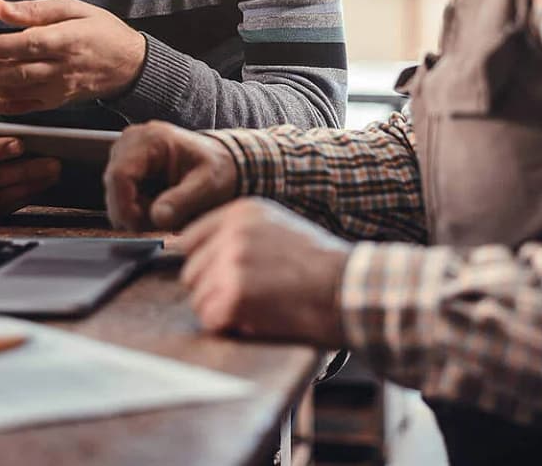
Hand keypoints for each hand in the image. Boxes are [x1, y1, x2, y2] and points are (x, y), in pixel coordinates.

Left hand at [0, 0, 147, 115]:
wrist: (130, 66)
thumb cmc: (102, 31)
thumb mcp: (75, 8)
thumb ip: (36, 10)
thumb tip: (0, 7)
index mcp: (66, 41)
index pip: (27, 46)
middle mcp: (60, 69)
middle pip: (14, 73)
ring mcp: (56, 89)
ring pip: (14, 94)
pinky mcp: (53, 102)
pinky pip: (20, 107)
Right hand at [104, 121, 238, 230]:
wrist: (220, 161)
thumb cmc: (216, 169)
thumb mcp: (207, 186)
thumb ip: (182, 201)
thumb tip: (157, 218)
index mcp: (151, 138)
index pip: (119, 175)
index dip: (124, 206)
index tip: (141, 226)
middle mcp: (131, 140)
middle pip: (113, 185)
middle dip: (132, 211)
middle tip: (163, 220)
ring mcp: (125, 151)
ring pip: (114, 193)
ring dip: (135, 210)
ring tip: (166, 211)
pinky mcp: (126, 163)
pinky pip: (119, 194)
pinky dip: (136, 206)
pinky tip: (158, 205)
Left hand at [174, 198, 350, 345]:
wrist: (351, 288)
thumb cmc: (324, 266)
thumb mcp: (280, 228)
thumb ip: (242, 235)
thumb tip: (209, 256)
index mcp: (241, 212)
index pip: (190, 239)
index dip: (204, 265)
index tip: (217, 279)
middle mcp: (232, 232)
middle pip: (191, 272)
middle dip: (211, 291)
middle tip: (244, 300)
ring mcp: (231, 262)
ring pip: (197, 299)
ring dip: (221, 312)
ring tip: (256, 310)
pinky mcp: (235, 294)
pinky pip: (210, 320)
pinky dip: (229, 328)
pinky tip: (256, 322)